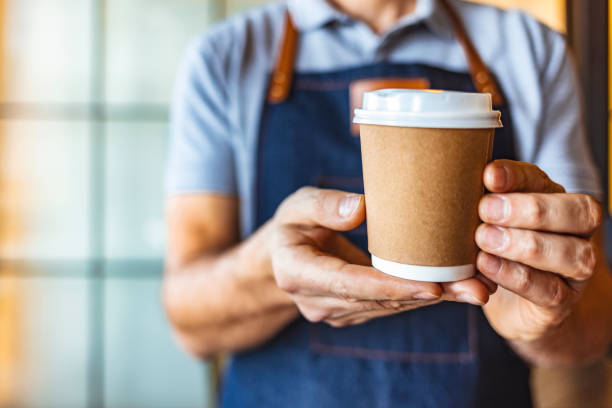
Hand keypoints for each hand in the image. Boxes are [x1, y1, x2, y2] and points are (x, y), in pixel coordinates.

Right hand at [271, 187, 491, 326]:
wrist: (280, 260)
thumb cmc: (291, 225)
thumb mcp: (297, 205)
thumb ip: (324, 205)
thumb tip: (362, 208)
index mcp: (298, 273)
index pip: (349, 284)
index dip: (391, 286)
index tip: (433, 287)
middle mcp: (318, 302)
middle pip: (379, 301)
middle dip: (428, 296)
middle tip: (476, 289)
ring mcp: (336, 312)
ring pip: (390, 308)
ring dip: (433, 300)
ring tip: (477, 289)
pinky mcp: (353, 313)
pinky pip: (390, 307)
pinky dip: (421, 298)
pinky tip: (455, 289)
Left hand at [476, 160, 601, 340]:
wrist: (517, 307)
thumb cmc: (497, 253)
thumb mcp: (486, 225)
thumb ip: (479, 205)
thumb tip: (450, 181)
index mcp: (555, 200)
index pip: (545, 181)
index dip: (518, 177)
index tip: (488, 175)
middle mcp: (576, 231)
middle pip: (576, 212)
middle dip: (529, 209)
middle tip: (485, 209)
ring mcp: (575, 269)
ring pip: (570, 252)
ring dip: (524, 244)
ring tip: (484, 238)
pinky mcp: (562, 302)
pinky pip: (548, 289)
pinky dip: (515, 276)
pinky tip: (487, 265)